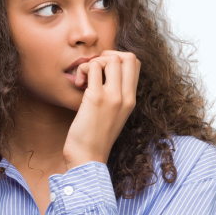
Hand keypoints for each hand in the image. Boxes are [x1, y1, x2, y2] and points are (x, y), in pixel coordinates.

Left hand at [64, 50, 140, 168]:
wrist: (88, 158)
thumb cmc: (96, 137)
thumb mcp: (114, 115)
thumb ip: (115, 96)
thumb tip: (104, 75)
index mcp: (132, 100)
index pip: (136, 64)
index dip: (118, 59)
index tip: (103, 71)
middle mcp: (126, 96)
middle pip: (128, 57)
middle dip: (109, 56)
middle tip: (94, 70)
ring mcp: (113, 97)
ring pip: (111, 59)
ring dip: (93, 62)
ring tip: (85, 79)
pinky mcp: (96, 98)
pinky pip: (92, 67)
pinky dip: (83, 69)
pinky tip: (78, 84)